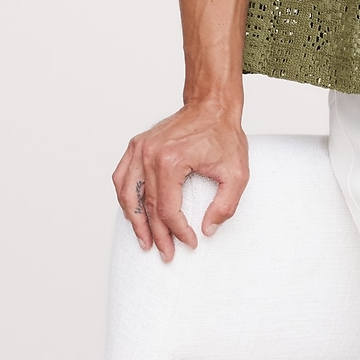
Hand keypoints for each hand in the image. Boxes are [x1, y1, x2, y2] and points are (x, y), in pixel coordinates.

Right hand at [111, 102, 248, 262]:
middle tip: (166, 253)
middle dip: (157, 234)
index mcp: (171, 161)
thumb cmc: (224, 136)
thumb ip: (225, 205)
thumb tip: (207, 230)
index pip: (168, 209)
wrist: (212, 106)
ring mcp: (139, 148)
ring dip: (135, 221)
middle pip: (148, 206)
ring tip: (144, 241)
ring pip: (128, 194)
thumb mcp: (237, 173)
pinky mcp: (137, 145)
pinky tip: (133, 214)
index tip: (190, 242)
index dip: (178, 231)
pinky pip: (122, 177)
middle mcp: (149, 154)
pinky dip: (125, 198)